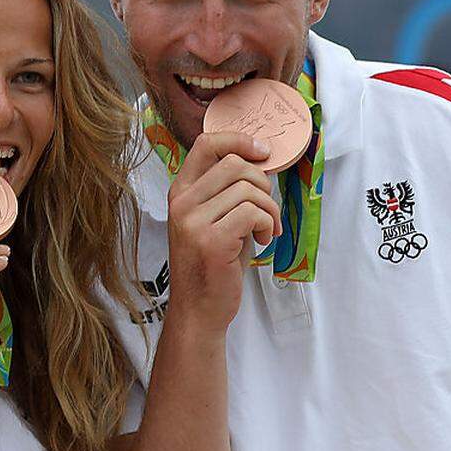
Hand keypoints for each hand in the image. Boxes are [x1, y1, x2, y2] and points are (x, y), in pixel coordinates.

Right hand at [165, 132, 281, 334]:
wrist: (199, 310)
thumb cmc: (214, 264)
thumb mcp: (215, 218)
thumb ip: (230, 190)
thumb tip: (262, 161)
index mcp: (181, 192)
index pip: (207, 144)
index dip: (240, 140)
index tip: (263, 152)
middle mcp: (182, 202)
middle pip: (236, 164)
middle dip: (263, 183)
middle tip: (267, 209)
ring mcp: (193, 222)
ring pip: (249, 190)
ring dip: (270, 209)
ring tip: (266, 230)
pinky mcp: (211, 241)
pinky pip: (254, 213)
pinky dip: (269, 224)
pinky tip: (264, 240)